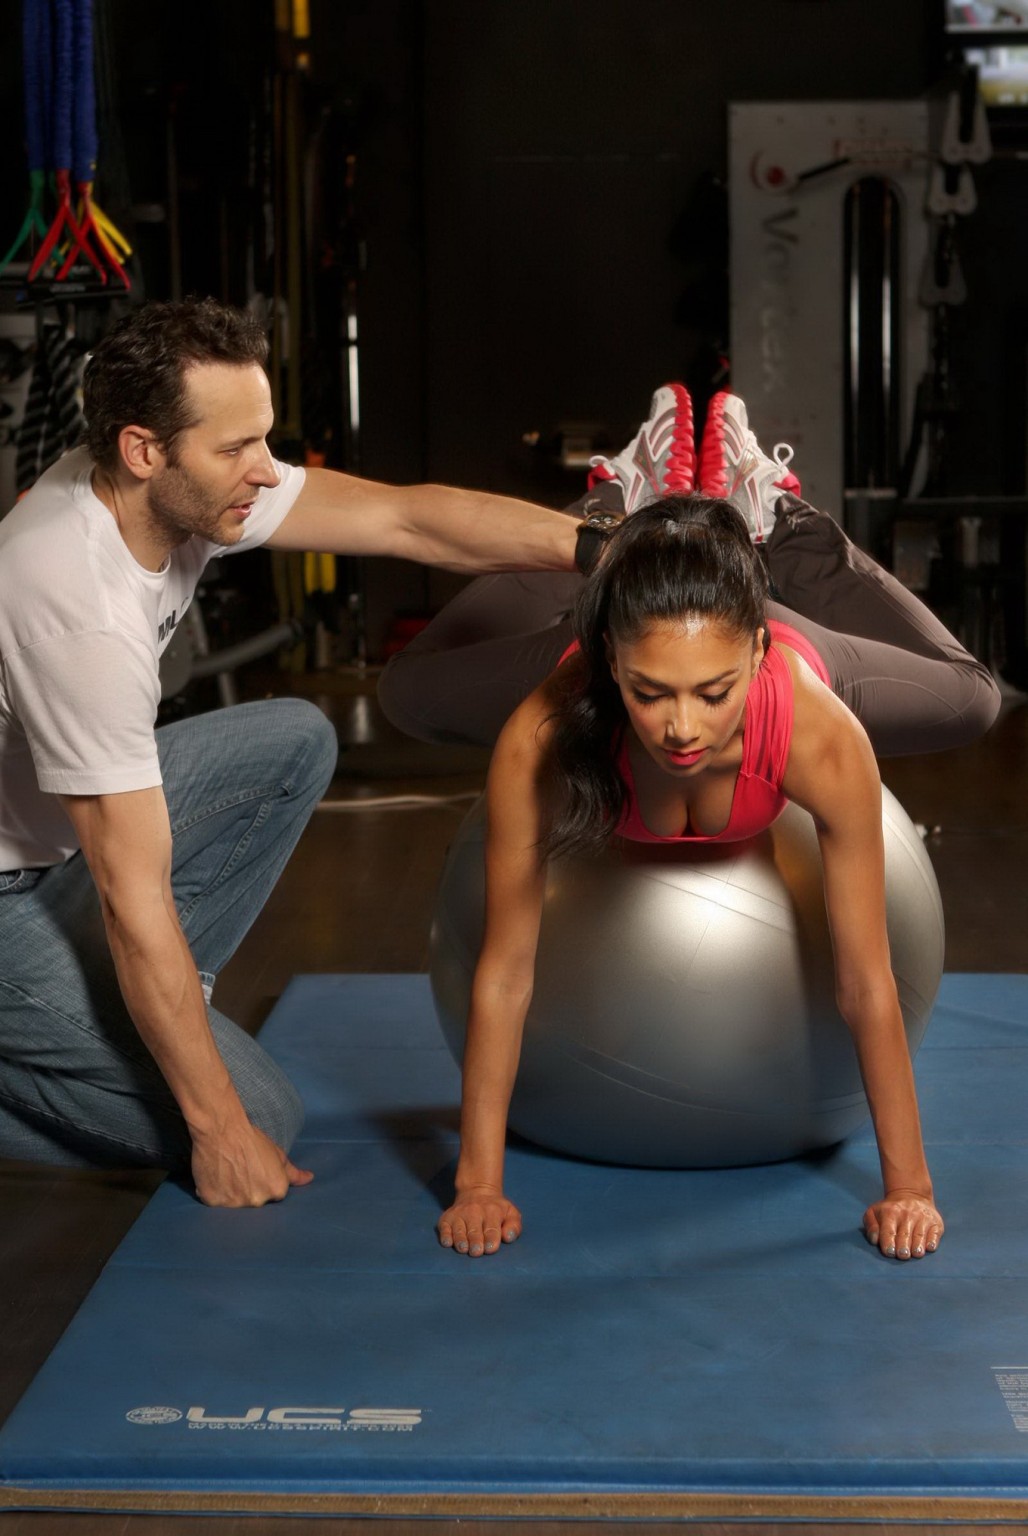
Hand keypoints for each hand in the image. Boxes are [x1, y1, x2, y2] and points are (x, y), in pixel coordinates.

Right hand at [191, 1120, 313, 1207]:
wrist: (221, 1130)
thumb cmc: (251, 1139)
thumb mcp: (277, 1154)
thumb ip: (292, 1172)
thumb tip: (308, 1179)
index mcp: (277, 1189)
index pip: (273, 1193)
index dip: (263, 1180)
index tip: (255, 1169)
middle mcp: (258, 1201)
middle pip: (254, 1201)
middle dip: (248, 1189)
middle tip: (240, 1169)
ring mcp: (235, 1204)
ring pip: (234, 1204)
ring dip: (231, 1192)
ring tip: (227, 1171)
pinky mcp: (212, 1202)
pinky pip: (215, 1201)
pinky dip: (214, 1191)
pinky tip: (215, 1175)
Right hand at [438, 1184, 521, 1255]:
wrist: (477, 1191)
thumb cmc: (496, 1209)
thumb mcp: (511, 1213)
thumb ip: (514, 1226)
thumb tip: (507, 1237)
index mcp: (492, 1212)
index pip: (492, 1229)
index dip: (491, 1239)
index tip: (491, 1248)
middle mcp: (474, 1212)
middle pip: (474, 1231)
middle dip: (476, 1242)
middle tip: (477, 1252)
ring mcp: (459, 1215)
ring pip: (459, 1230)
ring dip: (460, 1240)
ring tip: (463, 1249)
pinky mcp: (446, 1218)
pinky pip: (444, 1228)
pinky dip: (445, 1235)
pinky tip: (448, 1242)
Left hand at [863, 1190, 942, 1259]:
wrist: (911, 1195)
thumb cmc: (889, 1211)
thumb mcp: (874, 1212)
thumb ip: (870, 1226)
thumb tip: (874, 1240)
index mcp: (890, 1213)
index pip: (888, 1231)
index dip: (888, 1243)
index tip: (890, 1252)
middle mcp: (907, 1214)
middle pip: (904, 1235)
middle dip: (903, 1246)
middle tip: (903, 1255)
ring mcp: (922, 1218)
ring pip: (919, 1234)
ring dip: (918, 1245)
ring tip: (916, 1254)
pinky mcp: (935, 1222)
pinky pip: (934, 1233)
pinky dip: (932, 1240)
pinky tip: (929, 1247)